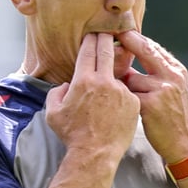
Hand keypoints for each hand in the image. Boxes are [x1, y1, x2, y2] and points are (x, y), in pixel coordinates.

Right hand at [46, 33, 139, 159]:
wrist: (95, 154)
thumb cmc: (72, 134)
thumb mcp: (53, 112)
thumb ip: (56, 93)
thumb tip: (66, 85)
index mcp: (83, 80)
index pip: (89, 51)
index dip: (91, 39)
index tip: (93, 33)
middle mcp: (104, 81)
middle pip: (107, 52)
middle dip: (107, 40)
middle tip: (108, 33)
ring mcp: (121, 91)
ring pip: (117, 77)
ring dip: (113, 78)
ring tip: (108, 91)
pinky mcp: (134, 102)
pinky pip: (127, 94)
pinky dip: (121, 97)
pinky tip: (115, 110)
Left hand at [118, 30, 187, 162]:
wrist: (185, 143)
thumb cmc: (173, 116)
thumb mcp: (174, 89)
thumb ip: (158, 73)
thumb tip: (132, 57)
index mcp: (177, 70)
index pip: (154, 47)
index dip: (135, 38)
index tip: (120, 31)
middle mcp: (172, 76)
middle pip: (145, 51)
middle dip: (127, 42)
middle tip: (108, 34)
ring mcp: (162, 90)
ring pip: (131, 77)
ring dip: (123, 84)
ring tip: (119, 94)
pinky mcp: (151, 105)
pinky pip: (128, 95)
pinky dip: (122, 99)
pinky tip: (119, 106)